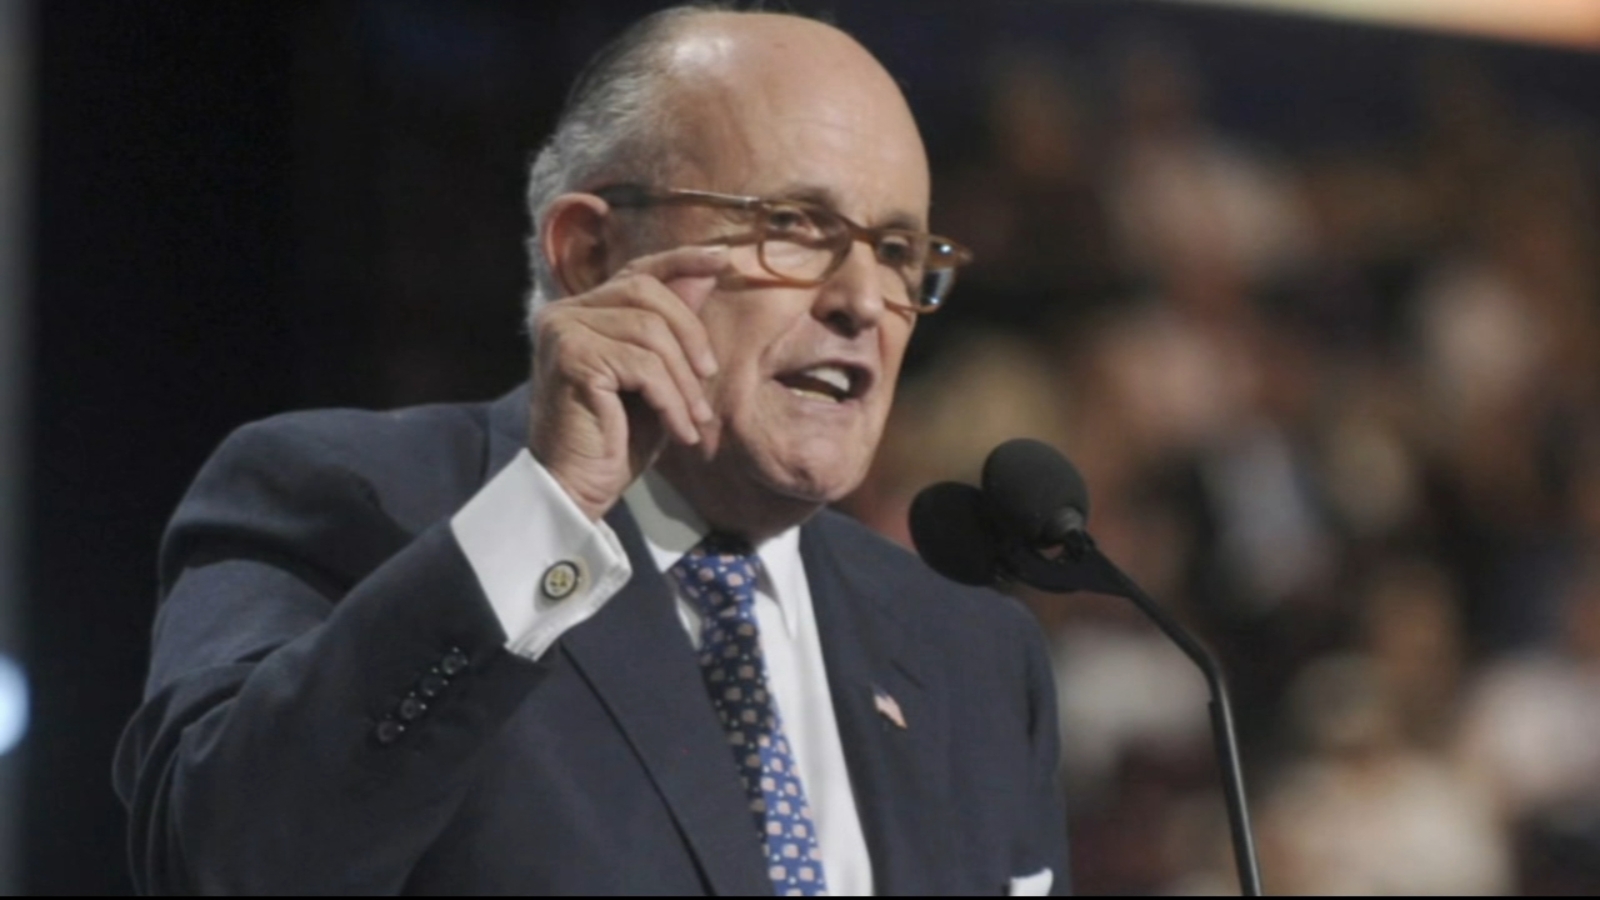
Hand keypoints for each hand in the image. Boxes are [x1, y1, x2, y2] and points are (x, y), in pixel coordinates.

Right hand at [528, 246, 729, 520]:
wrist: (577, 488)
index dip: (680, 260)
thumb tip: (706, 273)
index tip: (722, 259)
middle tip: (709, 379)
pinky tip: (680, 431)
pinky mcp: (570, 358)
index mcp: (582, 311)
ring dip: (684, 382)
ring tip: (695, 421)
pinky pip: (642, 366)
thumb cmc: (617, 439)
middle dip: (691, 336)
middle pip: (647, 293)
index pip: (636, 271)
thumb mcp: (658, 378)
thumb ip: (674, 327)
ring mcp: (563, 331)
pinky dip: (671, 400)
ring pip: (650, 333)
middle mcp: (564, 312)